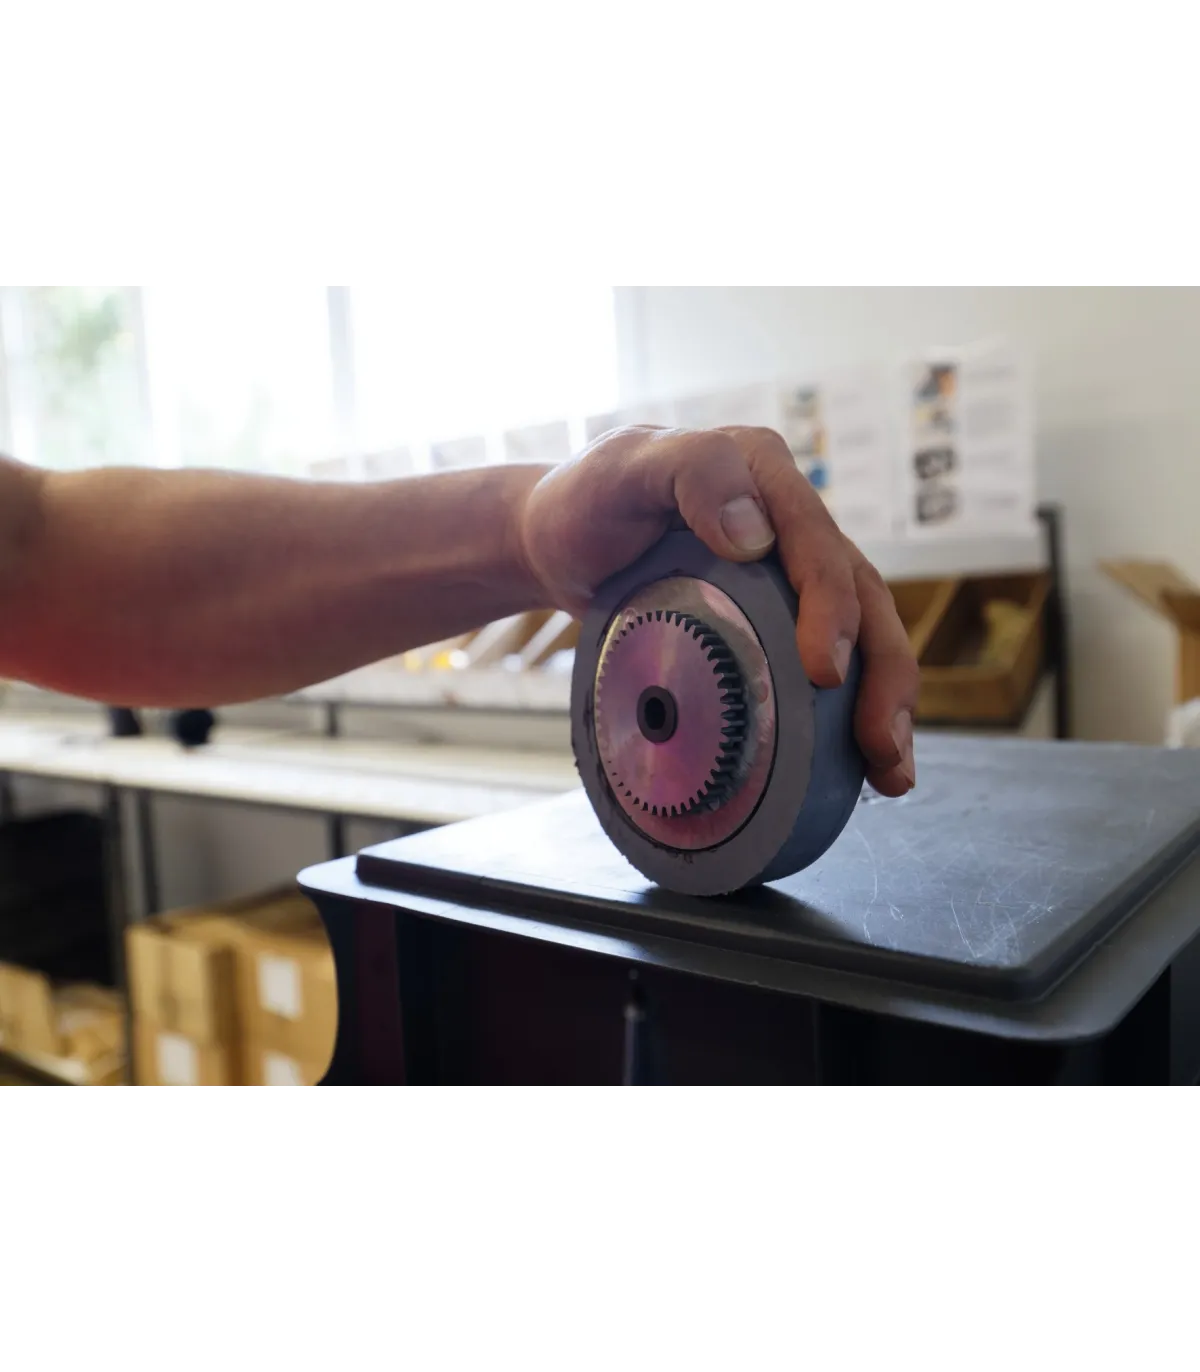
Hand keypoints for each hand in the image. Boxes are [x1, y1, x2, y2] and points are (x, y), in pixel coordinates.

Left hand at [518, 425, 917, 796]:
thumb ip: (692, 473)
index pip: (819, 543)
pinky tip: (861, 766)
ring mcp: (789, 571)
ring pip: (863, 633)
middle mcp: (791, 521)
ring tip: (892, 773)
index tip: (825, 672)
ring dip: (886, 703)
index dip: (833, 609)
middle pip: (863, 596)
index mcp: (766, 474)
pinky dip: (849, 711)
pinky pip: (829, 656)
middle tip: (880, 745)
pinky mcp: (777, 614)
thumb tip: (754, 535)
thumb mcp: (625, 470)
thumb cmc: (586, 501)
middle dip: (885, 674)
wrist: (559, 538)